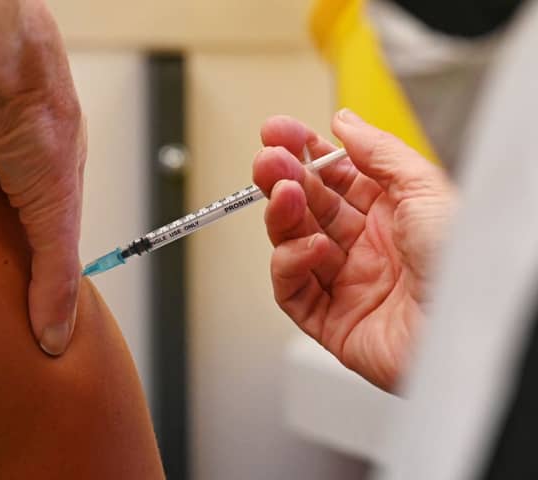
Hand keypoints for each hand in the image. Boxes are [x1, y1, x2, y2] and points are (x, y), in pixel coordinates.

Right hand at [253, 110, 455, 390]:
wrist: (467, 332)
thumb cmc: (463, 265)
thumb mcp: (426, 189)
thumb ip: (379, 152)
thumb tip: (345, 122)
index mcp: (390, 214)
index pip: (335, 177)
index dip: (305, 153)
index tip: (280, 133)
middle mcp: (365, 246)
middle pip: (308, 207)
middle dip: (284, 178)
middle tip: (268, 160)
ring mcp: (345, 283)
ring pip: (293, 242)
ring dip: (282, 214)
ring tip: (283, 192)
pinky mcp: (329, 320)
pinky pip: (292, 288)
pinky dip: (293, 263)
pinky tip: (313, 248)